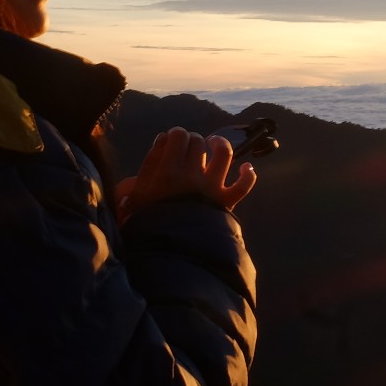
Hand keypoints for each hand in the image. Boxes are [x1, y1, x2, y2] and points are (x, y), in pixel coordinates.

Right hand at [114, 127, 256, 221]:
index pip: (178, 136)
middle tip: (188, 148)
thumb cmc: (148, 223)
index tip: (173, 140)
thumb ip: (149, 164)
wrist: (169, 251)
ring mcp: (212, 187)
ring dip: (220, 144)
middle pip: (198, 142)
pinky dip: (248, 174)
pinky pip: (244, 184)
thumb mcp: (137, 194)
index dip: (176, 134)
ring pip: (223, 153)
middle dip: (193, 140)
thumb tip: (163, 138)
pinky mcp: (226, 202)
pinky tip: (245, 167)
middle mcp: (192, 175)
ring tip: (214, 143)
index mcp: (168, 172)